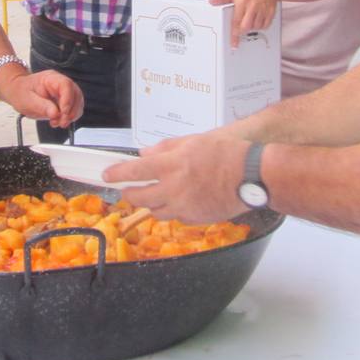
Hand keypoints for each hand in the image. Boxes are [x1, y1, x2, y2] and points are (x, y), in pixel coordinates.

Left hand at [0, 68, 83, 127]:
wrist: (17, 91)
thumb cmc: (21, 92)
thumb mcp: (27, 101)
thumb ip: (42, 106)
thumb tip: (55, 113)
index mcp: (51, 78)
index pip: (66, 86)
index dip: (68, 100)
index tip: (64, 113)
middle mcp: (60, 83)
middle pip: (76, 94)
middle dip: (72, 110)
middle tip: (62, 122)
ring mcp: (63, 91)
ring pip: (77, 102)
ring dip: (71, 115)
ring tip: (59, 123)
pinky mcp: (64, 100)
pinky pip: (73, 107)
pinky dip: (69, 116)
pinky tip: (59, 121)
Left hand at [103, 133, 250, 222]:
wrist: (252, 176)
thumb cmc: (226, 154)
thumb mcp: (194, 140)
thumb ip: (166, 148)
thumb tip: (145, 153)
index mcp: (172, 165)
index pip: (134, 171)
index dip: (116, 174)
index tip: (107, 175)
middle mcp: (174, 188)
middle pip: (139, 197)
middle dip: (129, 194)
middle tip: (128, 190)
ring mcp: (184, 206)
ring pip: (155, 211)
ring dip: (151, 203)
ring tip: (155, 195)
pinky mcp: (195, 219)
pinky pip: (176, 217)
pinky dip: (173, 210)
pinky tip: (180, 201)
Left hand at [211, 0, 278, 46]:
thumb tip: (211, 2)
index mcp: (242, 2)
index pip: (236, 22)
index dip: (235, 34)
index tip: (234, 43)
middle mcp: (252, 6)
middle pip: (247, 27)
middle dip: (243, 31)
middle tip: (241, 29)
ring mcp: (262, 10)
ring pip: (256, 27)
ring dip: (252, 27)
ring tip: (250, 20)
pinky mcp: (270, 12)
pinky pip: (266, 25)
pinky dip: (261, 26)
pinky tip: (258, 20)